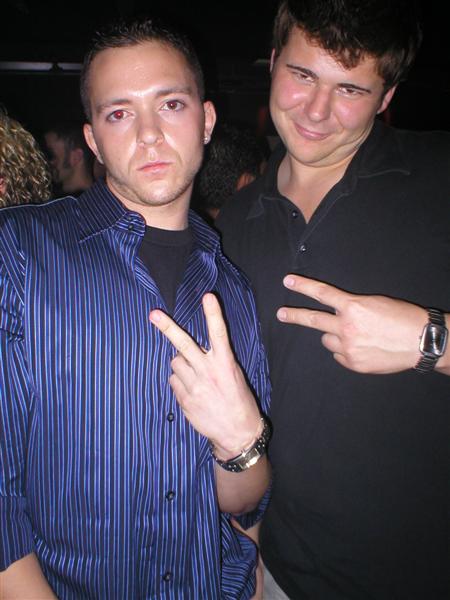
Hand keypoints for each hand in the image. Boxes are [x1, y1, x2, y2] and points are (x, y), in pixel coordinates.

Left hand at [149, 293, 260, 457]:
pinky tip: (193, 392)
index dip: (213, 314)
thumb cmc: (238, 399)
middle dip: (167, 327)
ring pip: (175, 363)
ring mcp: (194, 386)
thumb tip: (194, 349)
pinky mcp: (184, 400)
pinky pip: (173, 382)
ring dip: (181, 365)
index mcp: (225, 363)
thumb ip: (216, 359)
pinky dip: (180, 383)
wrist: (237, 433)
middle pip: (184, 344)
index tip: (208, 296)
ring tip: (196, 377)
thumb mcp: (234, 375)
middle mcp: (208, 372)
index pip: (219, 333)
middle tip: (153, 314)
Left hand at [277, 274, 427, 373]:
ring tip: (355, 335)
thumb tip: (337, 314)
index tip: (288, 281)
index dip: (303, 286)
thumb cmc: (402, 318)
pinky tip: (362, 348)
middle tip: (280, 313)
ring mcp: (348, 347)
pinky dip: (345, 352)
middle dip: (294, 315)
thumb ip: (352, 308)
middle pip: (313, 319)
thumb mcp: (375, 303)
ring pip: (326, 340)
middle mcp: (346, 327)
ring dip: (334, 336)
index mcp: (353, 307)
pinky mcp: (353, 363)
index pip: (321, 293)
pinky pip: (338, 356)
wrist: (421, 341)